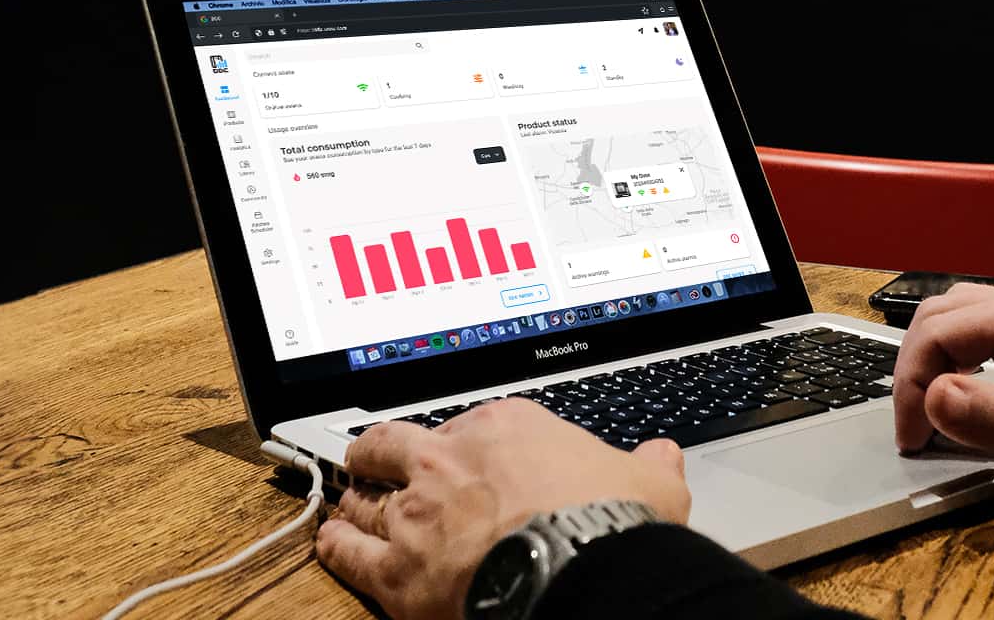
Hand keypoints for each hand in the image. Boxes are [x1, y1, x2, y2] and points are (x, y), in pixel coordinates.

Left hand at [316, 397, 689, 619]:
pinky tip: (330, 542)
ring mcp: (418, 512)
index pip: (465, 423)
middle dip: (380, 454)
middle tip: (374, 459)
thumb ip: (647, 465)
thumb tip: (663, 457)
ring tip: (348, 501)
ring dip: (356, 500)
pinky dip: (336, 545)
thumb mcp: (644, 481)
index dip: (457, 442)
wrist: (581, 568)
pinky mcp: (399, 570)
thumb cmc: (609, 522)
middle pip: (394, 446)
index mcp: (505, 427)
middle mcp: (450, 460)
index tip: (458, 453)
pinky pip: (349, 552)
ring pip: (365, 497)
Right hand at [893, 282, 993, 495]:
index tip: (911, 438)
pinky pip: (988, 330)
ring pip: (963, 316)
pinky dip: (960, 356)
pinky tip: (961, 389)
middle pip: (944, 313)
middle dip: (915, 368)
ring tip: (930, 411)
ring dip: (935, 359)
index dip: (913, 383)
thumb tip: (933, 401)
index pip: (942, 331)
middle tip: (912, 427)